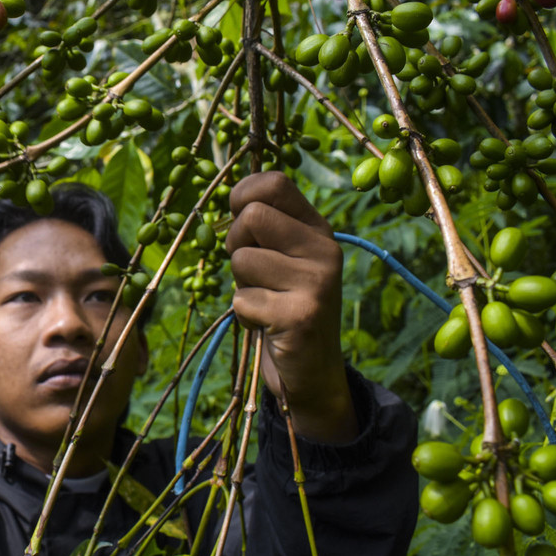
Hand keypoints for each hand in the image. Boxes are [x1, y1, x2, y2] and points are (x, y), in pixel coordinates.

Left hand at [226, 171, 356, 443]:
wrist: (312, 372)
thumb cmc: (283, 305)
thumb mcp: (281, 259)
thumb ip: (264, 227)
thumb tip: (231, 195)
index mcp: (317, 228)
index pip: (274, 183)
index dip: (242, 196)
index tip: (238, 220)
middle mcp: (324, 249)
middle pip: (251, 218)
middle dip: (235, 246)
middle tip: (253, 273)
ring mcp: (317, 282)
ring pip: (242, 260)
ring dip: (241, 286)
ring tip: (266, 301)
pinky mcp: (302, 315)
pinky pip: (243, 300)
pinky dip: (245, 316)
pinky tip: (268, 325)